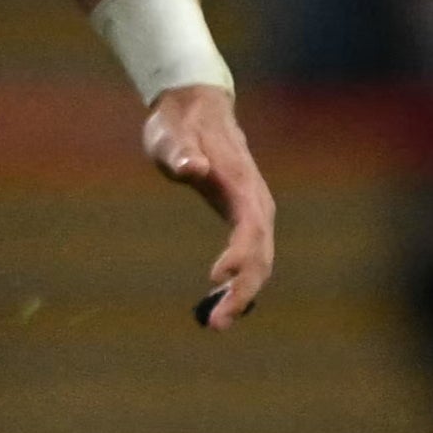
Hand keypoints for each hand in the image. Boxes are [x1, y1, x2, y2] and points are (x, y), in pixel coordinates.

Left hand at [143, 83, 275, 327]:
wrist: (198, 108)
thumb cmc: (180, 124)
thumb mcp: (171, 134)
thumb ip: (181, 152)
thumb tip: (194, 168)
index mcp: (242, 183)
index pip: (250, 226)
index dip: (239, 255)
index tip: (215, 278)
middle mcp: (256, 201)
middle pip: (261, 254)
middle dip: (242, 291)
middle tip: (214, 324)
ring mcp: (255, 212)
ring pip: (260, 261)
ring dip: (242, 294)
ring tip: (215, 323)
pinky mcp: (246, 218)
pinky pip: (252, 257)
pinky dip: (240, 282)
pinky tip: (220, 301)